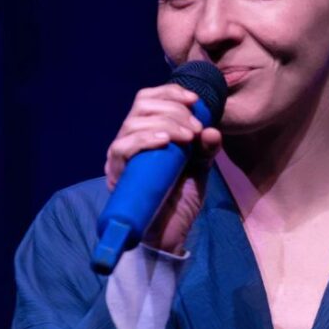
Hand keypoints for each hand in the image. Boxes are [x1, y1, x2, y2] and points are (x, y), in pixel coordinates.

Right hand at [104, 84, 222, 253]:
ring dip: (165, 122)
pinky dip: (144, 139)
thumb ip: (205, 149)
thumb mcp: (199, 170)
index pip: (149, 99)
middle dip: (173, 109)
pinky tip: (165, 141)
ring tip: (188, 137)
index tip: (195, 100)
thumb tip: (212, 130)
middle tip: (195, 128)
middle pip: (142, 105)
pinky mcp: (116, 175)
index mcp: (148, 133)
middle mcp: (131, 140)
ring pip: (133, 123)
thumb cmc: (180, 201)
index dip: (171, 93)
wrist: (169, 236)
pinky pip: (122, 148)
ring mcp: (122, 158)